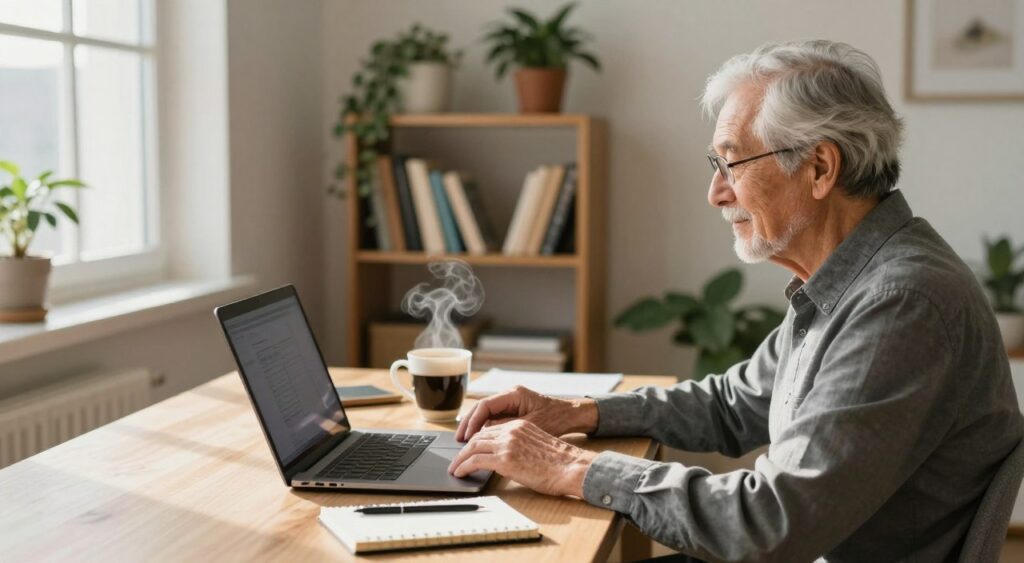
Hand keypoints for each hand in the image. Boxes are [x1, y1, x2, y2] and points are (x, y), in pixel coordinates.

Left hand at [448, 419, 597, 496]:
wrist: (571, 467)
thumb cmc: (560, 463)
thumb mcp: (538, 446)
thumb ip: (520, 446)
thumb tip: (508, 459)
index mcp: (520, 425)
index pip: (490, 429)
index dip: (477, 440)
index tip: (469, 449)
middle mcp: (511, 430)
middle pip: (478, 436)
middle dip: (464, 448)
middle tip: (456, 459)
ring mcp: (507, 444)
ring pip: (472, 447)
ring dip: (460, 458)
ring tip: (454, 468)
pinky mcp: (504, 459)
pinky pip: (474, 460)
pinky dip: (463, 466)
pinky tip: (459, 473)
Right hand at [455, 385, 598, 441]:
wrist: (572, 415)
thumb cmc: (556, 419)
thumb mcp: (530, 426)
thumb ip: (507, 428)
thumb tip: (485, 435)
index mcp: (514, 394)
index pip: (486, 405)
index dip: (474, 421)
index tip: (466, 436)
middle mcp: (510, 394)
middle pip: (481, 407)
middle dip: (469, 423)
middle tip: (459, 439)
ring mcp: (510, 401)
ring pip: (485, 412)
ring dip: (475, 426)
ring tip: (463, 442)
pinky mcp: (512, 409)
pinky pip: (493, 417)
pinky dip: (484, 428)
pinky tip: (477, 440)